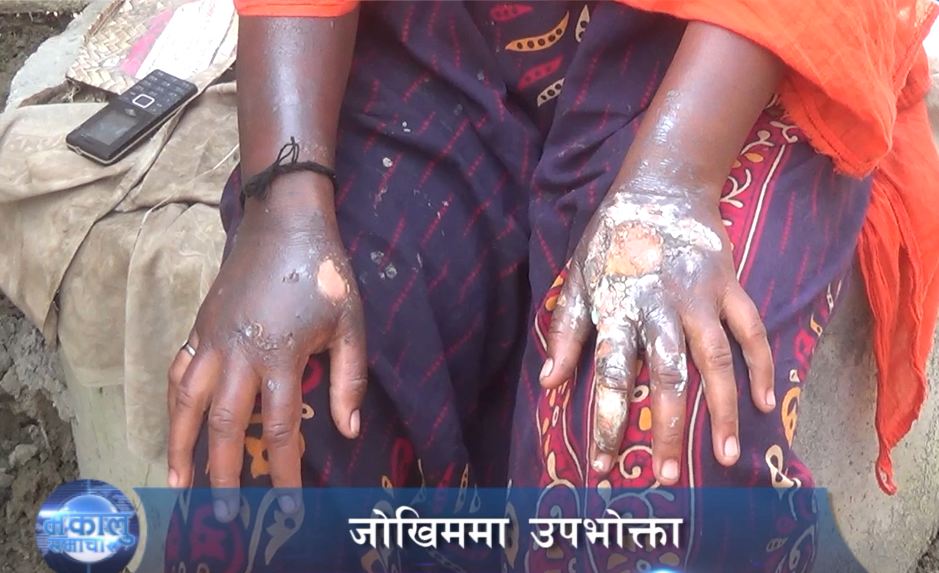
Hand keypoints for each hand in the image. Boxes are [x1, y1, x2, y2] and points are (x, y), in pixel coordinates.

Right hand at [166, 177, 365, 520]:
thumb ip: (350, 379)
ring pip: (186, 403)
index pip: (278, 429)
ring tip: (177, 483)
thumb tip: (349, 432)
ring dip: (180, 445)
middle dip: (223, 472)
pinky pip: (177, 371)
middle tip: (224, 513)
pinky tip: (173, 424)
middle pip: (224, 426)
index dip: (282, 471)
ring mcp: (213, 340)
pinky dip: (172, 402)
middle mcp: (238, 354)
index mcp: (279, 357)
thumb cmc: (324, 272)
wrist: (285, 221)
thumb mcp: (350, 324)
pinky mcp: (201, 325)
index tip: (287, 506)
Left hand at [540, 185, 774, 484]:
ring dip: (721, 410)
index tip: (603, 466)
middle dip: (665, 430)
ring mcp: (700, 297)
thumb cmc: (611, 240)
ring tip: (724, 457)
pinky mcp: (729, 286)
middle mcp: (660, 307)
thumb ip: (565, 331)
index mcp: (618, 308)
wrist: (661, 190)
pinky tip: (767, 405)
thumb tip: (549, 382)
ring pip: (715, 361)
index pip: (611, 375)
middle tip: (664, 477)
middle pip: (667, 376)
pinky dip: (763, 366)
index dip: (606, 422)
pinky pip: (751, 331)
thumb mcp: (577, 279)